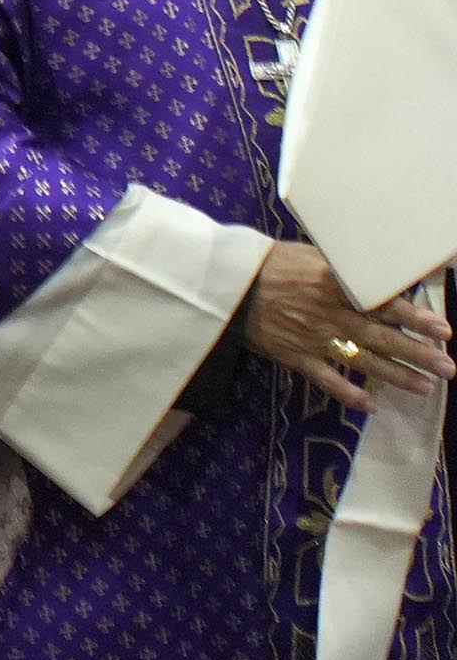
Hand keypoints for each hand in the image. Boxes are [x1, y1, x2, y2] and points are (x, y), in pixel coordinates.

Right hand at [243, 242, 451, 411]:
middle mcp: (330, 315)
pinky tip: (373, 406)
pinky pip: (327, 380)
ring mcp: (313, 339)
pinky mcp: (295, 357)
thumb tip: (379, 273)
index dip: (415, 318)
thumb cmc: (270, 262)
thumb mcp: (311, 253)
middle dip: (417, 354)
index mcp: (335, 286)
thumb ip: (344, 267)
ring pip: (362, 362)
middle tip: (448, 368)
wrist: (225, 284)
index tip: (443, 330)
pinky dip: (349, 394)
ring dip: (396, 377)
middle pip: (381, 338)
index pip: (383, 304)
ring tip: (426, 388)